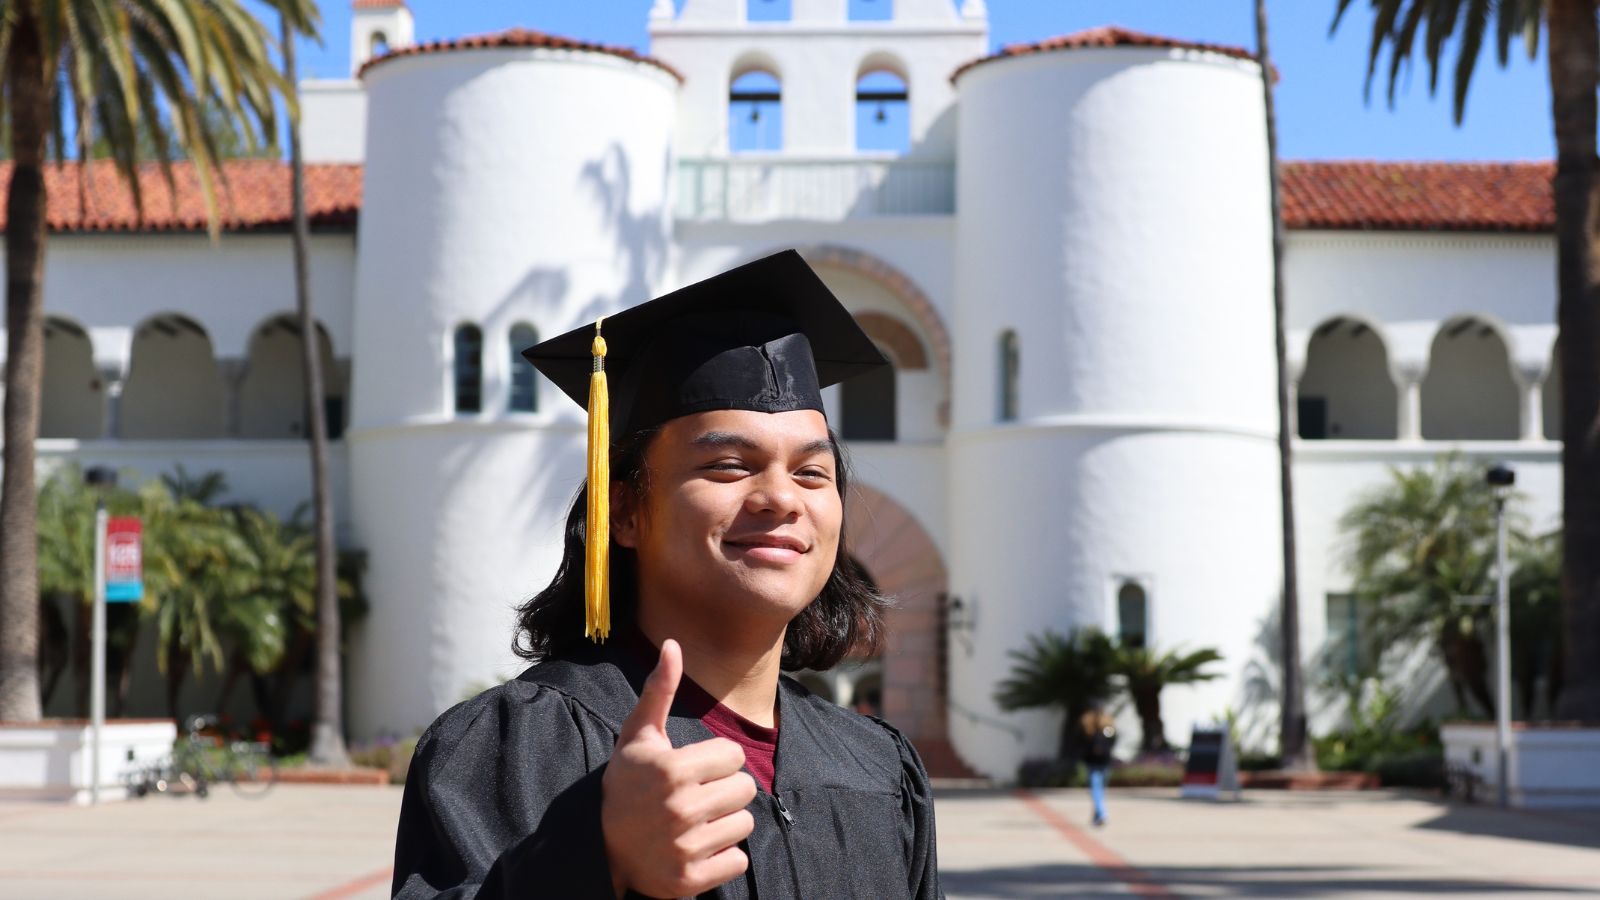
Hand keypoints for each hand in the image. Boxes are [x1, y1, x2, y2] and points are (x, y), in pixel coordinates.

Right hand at [602, 639, 756, 898]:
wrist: (600, 845)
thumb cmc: (627, 782)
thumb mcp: (639, 735)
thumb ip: (659, 690)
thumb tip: (672, 644)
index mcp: (672, 769)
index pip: (734, 755)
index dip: (716, 761)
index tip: (692, 770)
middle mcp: (679, 808)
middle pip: (746, 790)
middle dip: (726, 791)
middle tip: (697, 797)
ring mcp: (684, 847)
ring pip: (745, 825)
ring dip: (726, 824)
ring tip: (696, 823)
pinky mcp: (689, 880)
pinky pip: (738, 861)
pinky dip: (722, 858)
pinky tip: (697, 849)